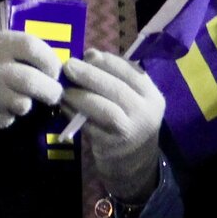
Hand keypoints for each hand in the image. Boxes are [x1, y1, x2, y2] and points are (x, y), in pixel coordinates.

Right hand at [0, 30, 63, 132]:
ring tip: (18, 101)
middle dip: (50, 90)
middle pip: (32, 80)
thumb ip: (11, 51)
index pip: (32, 46)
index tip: (54, 71)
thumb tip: (50, 65)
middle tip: (53, 94)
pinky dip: (8, 117)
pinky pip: (6, 119)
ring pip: (22, 103)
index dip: (50, 60)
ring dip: (27, 105)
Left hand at [60, 52, 166, 198]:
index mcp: (152, 95)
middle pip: (116, 88)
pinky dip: (74, 114)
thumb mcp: (132, 99)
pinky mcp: (112, 146)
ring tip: (65, 88)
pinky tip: (64, 106)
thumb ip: (114, 76)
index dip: (106, 61)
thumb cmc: (129, 122)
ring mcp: (130, 131)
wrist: (135, 163)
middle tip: (68, 66)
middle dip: (89, 74)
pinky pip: (90, 126)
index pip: (131, 71)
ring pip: (103, 108)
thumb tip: (89, 54)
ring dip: (80, 95)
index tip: (86, 54)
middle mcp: (146, 112)